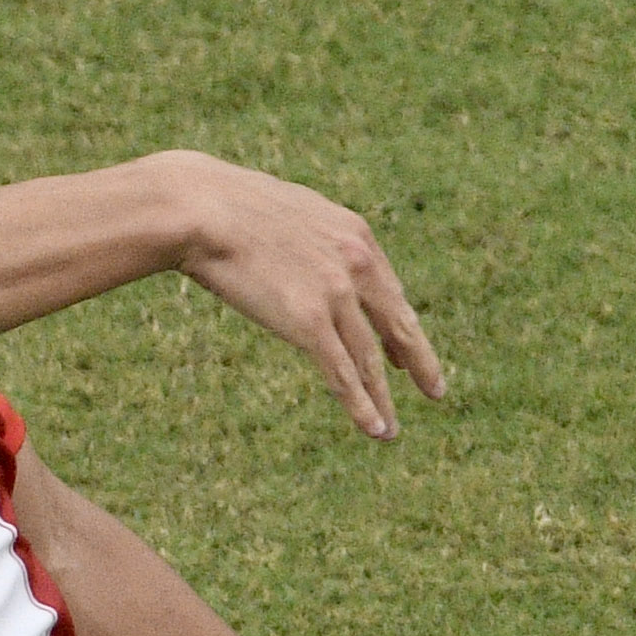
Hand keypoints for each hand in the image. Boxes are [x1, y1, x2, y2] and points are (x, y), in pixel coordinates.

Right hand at [162, 154, 445, 438]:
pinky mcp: (309, 322)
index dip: (398, 324)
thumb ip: (312, 238)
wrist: (201, 208)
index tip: (402, 350)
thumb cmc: (227, 205)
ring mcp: (336, 294)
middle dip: (418, 362)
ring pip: (369, 359)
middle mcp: (357, 264)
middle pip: (397, 324)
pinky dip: (360, 405)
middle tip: (434, 389)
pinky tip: (374, 429)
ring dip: (382, 399)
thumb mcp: (289, 212)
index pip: (388, 289)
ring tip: (390, 430)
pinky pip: (342, 373)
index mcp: (356, 234)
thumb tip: (303, 252)